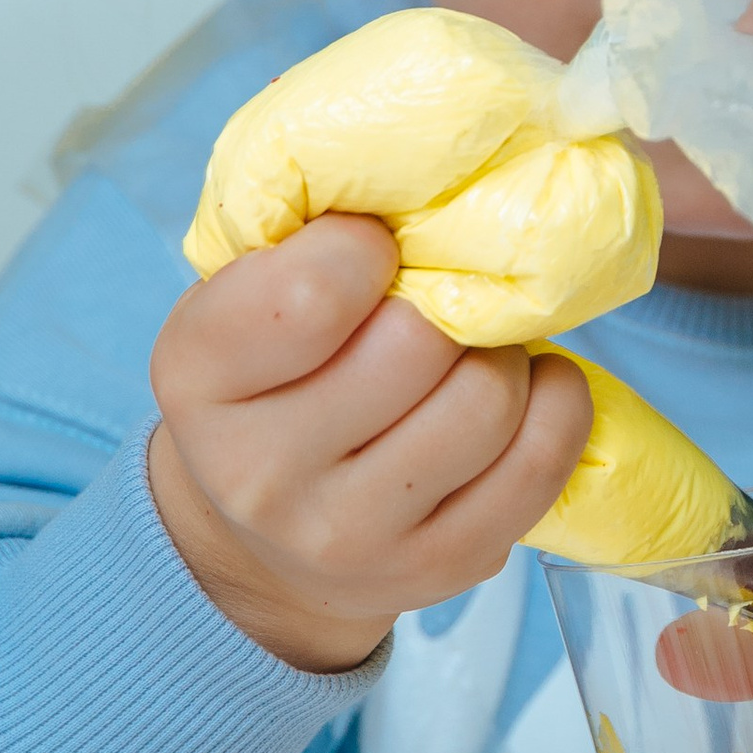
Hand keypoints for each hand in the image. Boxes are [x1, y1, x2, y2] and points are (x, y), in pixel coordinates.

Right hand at [146, 215, 593, 674]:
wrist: (268, 541)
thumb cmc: (270, 382)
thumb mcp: (242, 298)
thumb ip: (303, 239)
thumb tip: (432, 186)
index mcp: (197, 375)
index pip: (314, 291)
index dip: (366, 247)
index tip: (372, 251)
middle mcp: (261, 471)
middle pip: (417, 342)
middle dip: (443, 303)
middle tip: (433, 304)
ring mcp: (351, 534)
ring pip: (486, 400)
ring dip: (498, 356)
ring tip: (472, 353)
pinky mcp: (440, 567)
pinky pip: (540, 462)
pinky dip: (555, 404)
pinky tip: (526, 390)